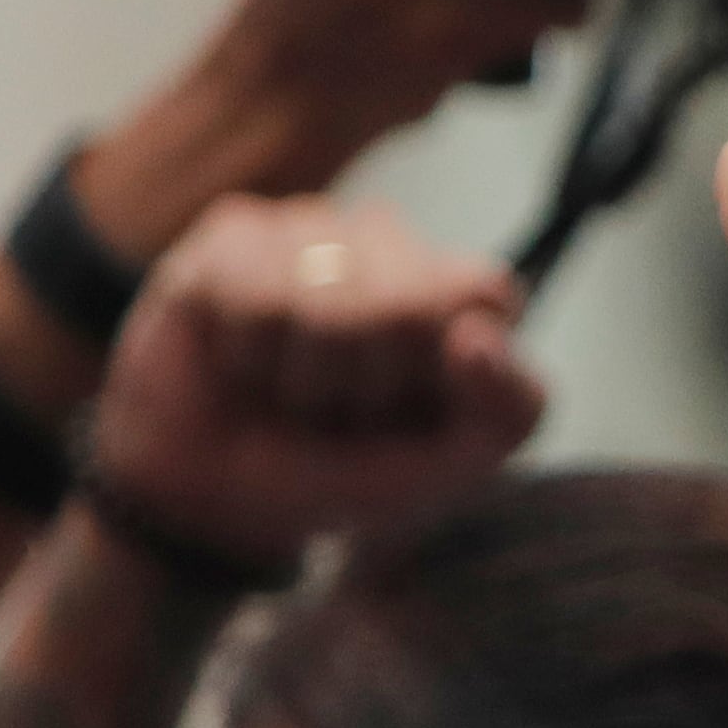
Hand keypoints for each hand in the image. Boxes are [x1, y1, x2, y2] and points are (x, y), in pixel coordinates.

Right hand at [83, 196, 545, 566]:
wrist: (222, 498)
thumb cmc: (347, 473)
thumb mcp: (450, 467)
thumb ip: (504, 409)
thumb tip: (479, 336)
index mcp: (461, 295)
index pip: (481, 291)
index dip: (438, 366)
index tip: (409, 409)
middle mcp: (393, 247)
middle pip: (405, 302)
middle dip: (366, 384)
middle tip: (341, 410)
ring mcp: (313, 230)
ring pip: (325, 295)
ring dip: (303, 377)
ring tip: (290, 390)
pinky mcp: (235, 233)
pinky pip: (251, 289)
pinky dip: (246, 354)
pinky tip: (241, 361)